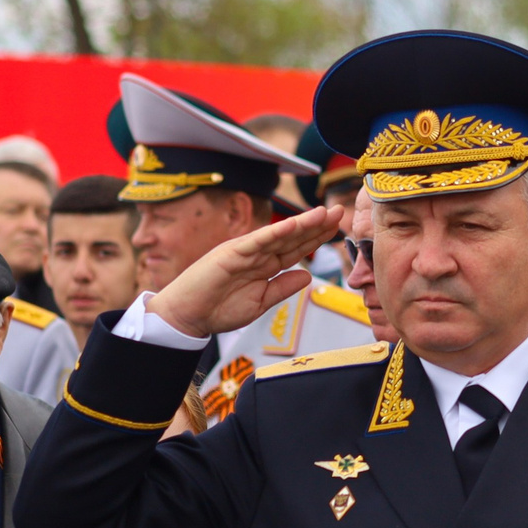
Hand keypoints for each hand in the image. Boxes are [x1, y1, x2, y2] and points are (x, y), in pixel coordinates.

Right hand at [150, 203, 348, 337]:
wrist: (187, 317)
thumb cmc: (219, 309)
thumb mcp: (260, 302)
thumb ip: (282, 288)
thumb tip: (308, 276)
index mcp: (265, 266)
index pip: (296, 249)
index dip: (317, 239)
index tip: (338, 229)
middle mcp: (258, 254)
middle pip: (292, 237)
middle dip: (316, 225)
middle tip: (340, 211)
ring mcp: (244, 251)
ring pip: (278, 235)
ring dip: (301, 223)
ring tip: (323, 213)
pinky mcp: (230, 254)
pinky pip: (257, 241)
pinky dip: (274, 232)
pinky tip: (292, 225)